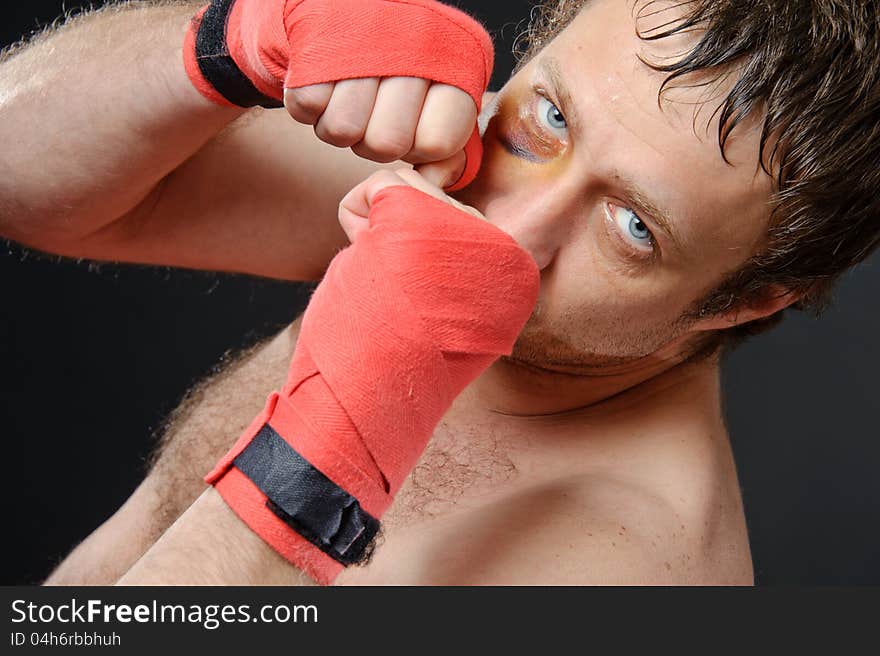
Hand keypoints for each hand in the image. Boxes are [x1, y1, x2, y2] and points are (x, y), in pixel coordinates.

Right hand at [185, 0, 493, 189]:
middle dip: (374, 141)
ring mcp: (363, 43)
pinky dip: (310, 106)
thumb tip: (432, 180)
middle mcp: (413, 46)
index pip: (436, 143)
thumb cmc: (404, 65)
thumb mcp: (440, 96)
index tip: (413, 125)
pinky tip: (326, 85)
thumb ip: (445, 143)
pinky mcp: (316, 41)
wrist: (354, 5)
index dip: (417, 146)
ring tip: (348, 97)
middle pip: (386, 144)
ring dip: (340, 125)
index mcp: (454, 61)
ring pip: (342, 131)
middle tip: (374, 113)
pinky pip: (307, 107)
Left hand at [205, 176, 538, 583]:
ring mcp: (467, 228)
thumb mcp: (440, 302)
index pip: (459, 221)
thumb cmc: (394, 359)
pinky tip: (368, 264)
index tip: (419, 304)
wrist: (369, 399)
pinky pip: (378, 184)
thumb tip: (432, 186)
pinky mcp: (424, 217)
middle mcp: (503, 248)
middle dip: (397, 239)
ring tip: (385, 286)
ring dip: (377, 233)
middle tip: (398, 298)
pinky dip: (356, 219)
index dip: (420, 254)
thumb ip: (450, 252)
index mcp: (512, 274)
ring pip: (404, 186)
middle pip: (431, 200)